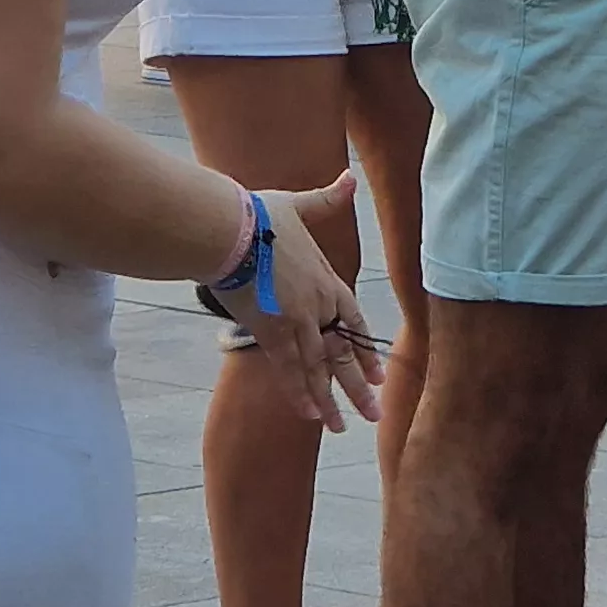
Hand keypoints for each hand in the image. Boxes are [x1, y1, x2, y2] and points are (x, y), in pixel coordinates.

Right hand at [208, 174, 389, 430]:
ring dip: (331, 400)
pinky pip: (288, 370)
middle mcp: (317, 305)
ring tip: (342, 427)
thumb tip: (350, 179)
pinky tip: (311, 415)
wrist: (228, 228)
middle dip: (359, 387)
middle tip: (375, 415)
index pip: (353, 322)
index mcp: (326, 280)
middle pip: (342, 354)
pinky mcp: (270, 332)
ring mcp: (296, 321)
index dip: (364, 350)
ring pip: (318, 369)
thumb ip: (326, 200)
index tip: (379, 374)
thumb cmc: (258, 213)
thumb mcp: (298, 205)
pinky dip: (300, 393)